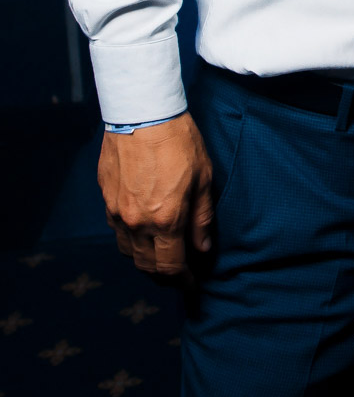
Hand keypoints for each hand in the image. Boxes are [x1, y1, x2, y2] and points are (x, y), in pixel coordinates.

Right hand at [98, 111, 213, 282]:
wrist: (142, 112)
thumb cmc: (179, 141)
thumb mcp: (202, 178)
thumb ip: (201, 218)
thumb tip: (203, 249)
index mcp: (165, 220)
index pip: (171, 267)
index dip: (183, 281)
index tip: (192, 284)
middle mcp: (137, 223)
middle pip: (146, 265)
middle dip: (163, 275)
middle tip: (178, 273)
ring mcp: (117, 212)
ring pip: (128, 251)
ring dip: (145, 260)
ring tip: (160, 256)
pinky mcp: (106, 198)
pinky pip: (116, 230)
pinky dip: (130, 239)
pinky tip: (142, 231)